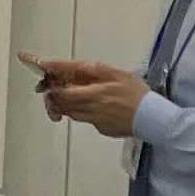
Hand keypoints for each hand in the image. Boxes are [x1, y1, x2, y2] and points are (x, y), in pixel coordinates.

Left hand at [24, 56, 145, 137]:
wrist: (152, 118)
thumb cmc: (137, 94)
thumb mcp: (119, 74)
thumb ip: (97, 70)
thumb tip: (79, 67)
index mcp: (94, 94)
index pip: (64, 89)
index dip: (52, 79)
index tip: (43, 69)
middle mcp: (91, 109)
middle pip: (63, 103)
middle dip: (53, 95)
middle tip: (48, 87)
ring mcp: (95, 120)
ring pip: (71, 113)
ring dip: (64, 104)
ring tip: (63, 96)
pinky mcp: (101, 128)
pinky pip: (85, 119)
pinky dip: (80, 111)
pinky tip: (88, 105)